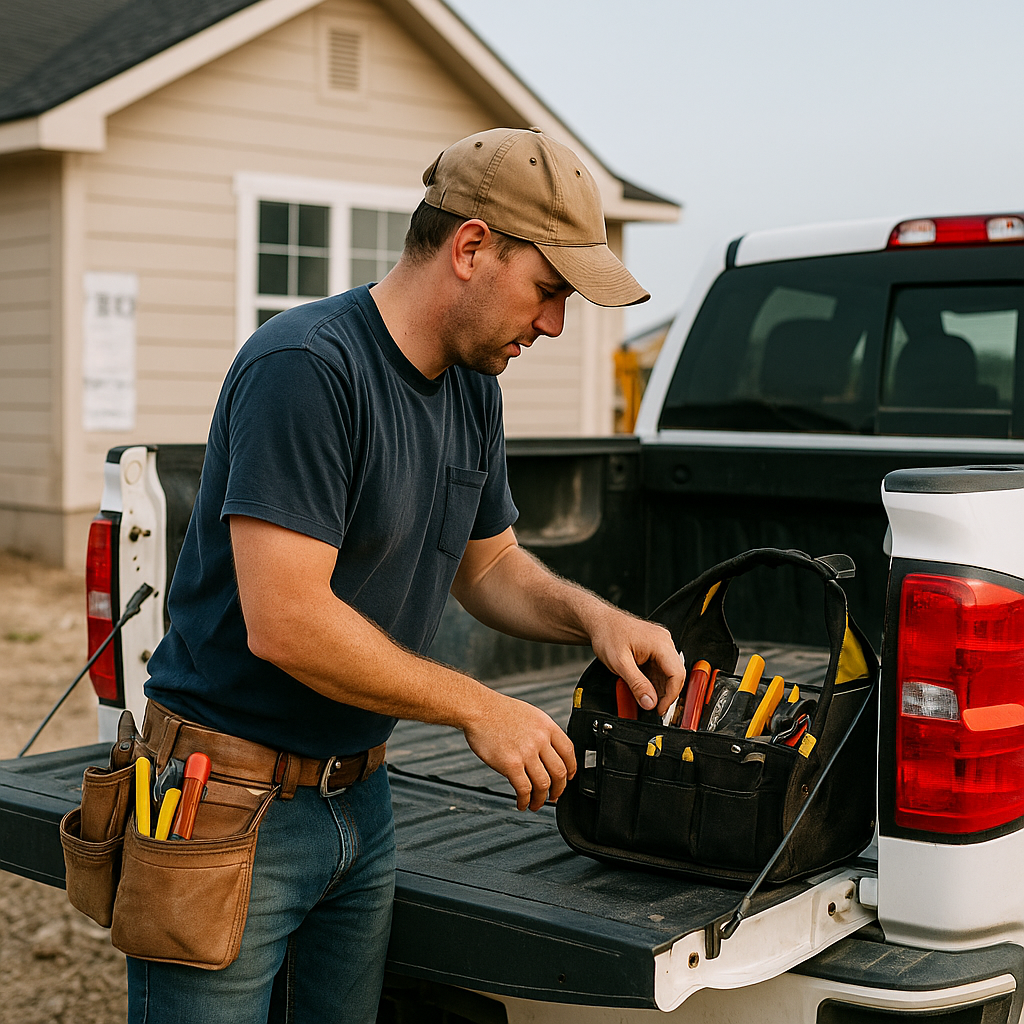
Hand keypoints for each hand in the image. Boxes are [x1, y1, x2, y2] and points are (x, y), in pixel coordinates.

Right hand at [462, 692, 576, 810]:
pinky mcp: (510, 764)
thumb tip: (550, 752)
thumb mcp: (531, 715)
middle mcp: (540, 739)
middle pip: (559, 772)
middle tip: (555, 796)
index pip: (569, 752)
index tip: (569, 777)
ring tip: (537, 803)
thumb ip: (543, 732)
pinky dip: (525, 800)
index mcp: (547, 726)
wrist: (478, 709)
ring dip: (542, 799)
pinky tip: (522, 803)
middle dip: (559, 789)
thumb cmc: (499, 711)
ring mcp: (526, 752)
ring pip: (543, 784)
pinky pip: (524, 789)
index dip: (572, 769)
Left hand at [588, 608, 684, 716]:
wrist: (599, 622)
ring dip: (660, 688)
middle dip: (667, 693)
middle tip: (655, 708)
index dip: (671, 695)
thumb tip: (650, 702)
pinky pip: (661, 667)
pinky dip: (654, 680)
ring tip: (647, 700)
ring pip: (668, 672)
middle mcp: (664, 642)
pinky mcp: (654, 647)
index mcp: (661, 643)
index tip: (660, 709)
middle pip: (676, 674)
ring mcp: (660, 643)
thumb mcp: (620, 663)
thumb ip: (637, 684)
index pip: (677, 674)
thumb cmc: (608, 634)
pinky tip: (645, 688)